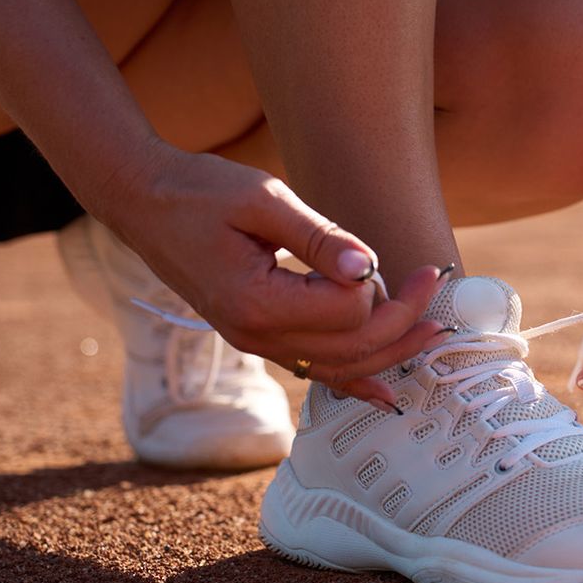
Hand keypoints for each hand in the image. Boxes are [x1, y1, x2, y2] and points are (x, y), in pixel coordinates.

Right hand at [98, 142, 447, 403]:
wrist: (145, 202)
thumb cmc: (201, 191)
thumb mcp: (264, 199)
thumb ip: (318, 237)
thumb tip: (366, 267)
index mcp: (257, 302)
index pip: (347, 310)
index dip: (379, 283)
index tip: (398, 255)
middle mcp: (256, 335)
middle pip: (353, 346)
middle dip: (404, 319)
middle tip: (437, 281)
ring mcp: (256, 343)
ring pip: (340, 367)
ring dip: (391, 351)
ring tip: (433, 329)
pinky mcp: (259, 337)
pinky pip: (316, 370)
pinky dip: (355, 380)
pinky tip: (386, 391)